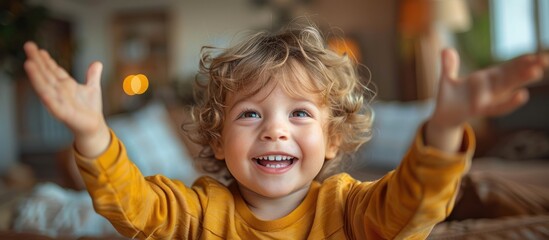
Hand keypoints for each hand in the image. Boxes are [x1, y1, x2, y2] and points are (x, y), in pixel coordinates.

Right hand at [23, 41, 109, 156]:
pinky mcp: (62, 113)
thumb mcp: (93, 88)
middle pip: (46, 74)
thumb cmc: (90, 109)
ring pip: (46, 86)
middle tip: (28, 45)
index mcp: (65, 85)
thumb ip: (93, 76)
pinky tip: (41, 90)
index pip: (53, 69)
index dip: (46, 59)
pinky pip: (53, 104)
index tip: (38, 48)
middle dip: (38, 60)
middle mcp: (59, 91)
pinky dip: (47, 97)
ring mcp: (59, 102)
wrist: (94, 127)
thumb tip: (97, 63)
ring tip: (28, 63)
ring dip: (37, 76)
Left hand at [431, 48, 548, 127]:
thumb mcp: (447, 79)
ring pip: (507, 88)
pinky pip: (497, 106)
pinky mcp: (480, 110)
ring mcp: (486, 99)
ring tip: (537, 71)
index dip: (519, 62)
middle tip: (545, 59)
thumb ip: (449, 66)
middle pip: (511, 76)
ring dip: (520, 80)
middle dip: (527, 67)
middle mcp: (489, 88)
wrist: (442, 117)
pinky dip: (509, 102)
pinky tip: (522, 95)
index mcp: (484, 78)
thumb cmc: (448, 98)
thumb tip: (447, 49)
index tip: (535, 55)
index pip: (505, 68)